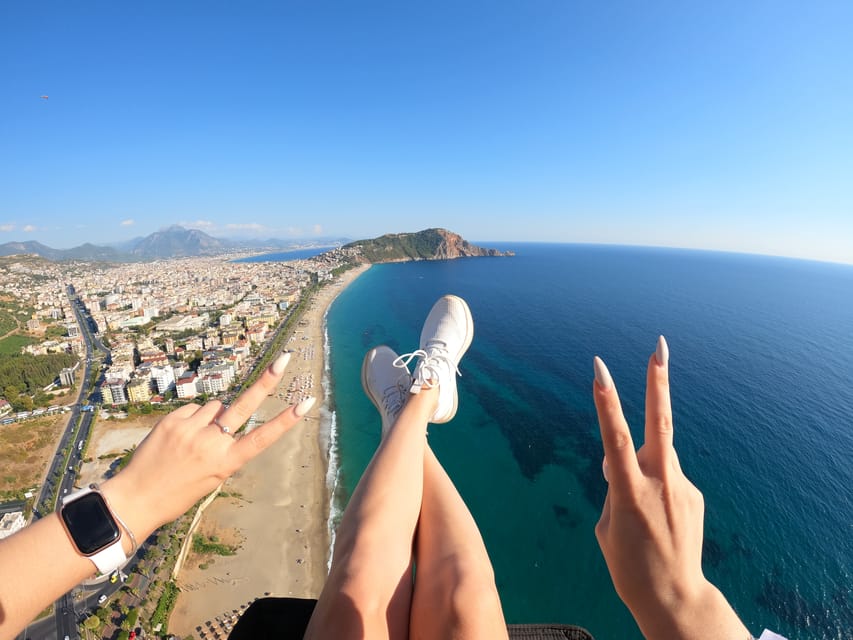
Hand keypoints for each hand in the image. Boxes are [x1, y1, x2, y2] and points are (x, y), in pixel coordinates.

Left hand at [101, 352, 313, 543]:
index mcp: (226, 463)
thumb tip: (224, 415)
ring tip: (192, 440)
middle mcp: (212, 444)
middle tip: (285, 357)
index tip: (306, 403)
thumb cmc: (179, 491)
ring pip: (214, 407)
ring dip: (210, 417)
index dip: (286, 420)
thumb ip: (224, 448)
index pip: (263, 437)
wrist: (137, 497)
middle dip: (267, 380)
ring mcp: (191, 430)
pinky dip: (191, 418)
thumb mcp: (212, 477)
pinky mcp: (172, 421)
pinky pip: (193, 409)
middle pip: (245, 405)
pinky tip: (179, 436)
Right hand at [592, 337, 749, 639]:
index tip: (598, 367)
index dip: (605, 400)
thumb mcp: (607, 525)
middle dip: (658, 381)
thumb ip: (614, 484)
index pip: (614, 436)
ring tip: (641, 511)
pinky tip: (656, 521)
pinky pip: (667, 478)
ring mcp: (681, 487)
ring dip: (644, 464)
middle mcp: (660, 482)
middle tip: (660, 345)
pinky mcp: (694, 496)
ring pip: (658, 455)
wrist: (674, 598)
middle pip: (660, 423)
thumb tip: (619, 458)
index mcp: (630, 491)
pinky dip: (655, 488)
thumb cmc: (628, 565)